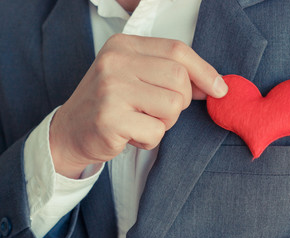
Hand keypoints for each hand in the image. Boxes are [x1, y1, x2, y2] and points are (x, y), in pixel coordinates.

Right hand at [49, 34, 227, 177]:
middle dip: (180, 101)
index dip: (204, 71)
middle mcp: (115, 62)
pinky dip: (151, 139)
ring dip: (166, 121)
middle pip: (178, 78)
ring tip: (142, 121)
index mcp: (123, 45)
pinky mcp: (110, 119)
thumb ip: (169, 74)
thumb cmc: (109, 104)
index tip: (219, 89)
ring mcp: (110, 89)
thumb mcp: (135, 77)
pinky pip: (156, 131)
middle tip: (160, 111)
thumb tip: (212, 85)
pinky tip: (131, 135)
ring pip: (172, 105)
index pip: (177, 50)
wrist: (70, 131)